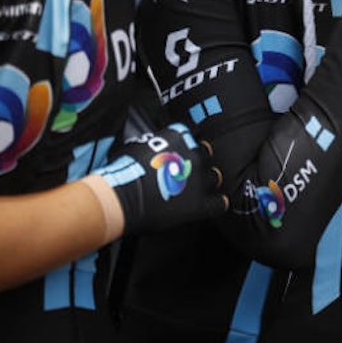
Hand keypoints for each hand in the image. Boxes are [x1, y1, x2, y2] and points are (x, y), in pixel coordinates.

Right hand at [94, 123, 226, 233]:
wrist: (122, 197)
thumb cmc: (124, 173)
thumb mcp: (137, 146)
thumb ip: (155, 143)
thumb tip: (154, 147)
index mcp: (180, 136)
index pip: (192, 137)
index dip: (186, 150)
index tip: (180, 157)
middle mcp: (194, 154)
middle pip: (206, 156)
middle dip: (198, 165)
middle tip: (185, 176)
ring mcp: (200, 179)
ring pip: (215, 177)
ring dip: (206, 183)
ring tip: (194, 192)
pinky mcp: (201, 203)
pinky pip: (220, 203)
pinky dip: (216, 204)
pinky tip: (209, 206)